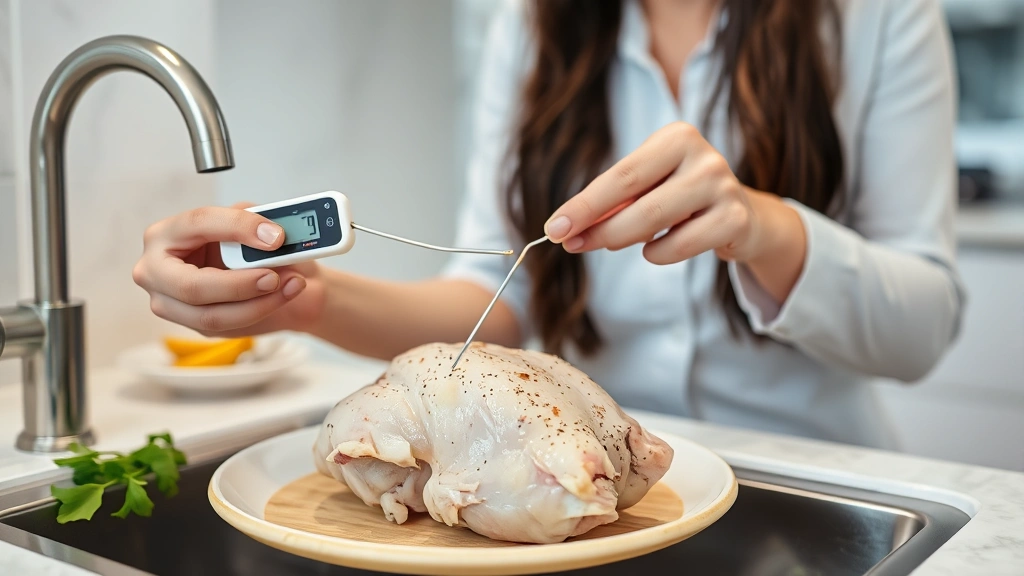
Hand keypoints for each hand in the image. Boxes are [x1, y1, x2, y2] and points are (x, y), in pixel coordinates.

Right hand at [132, 205, 326, 336]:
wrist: (266, 274)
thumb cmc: (250, 243)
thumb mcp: (253, 224)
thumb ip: (258, 222)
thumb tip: (272, 235)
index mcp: (166, 233)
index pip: (198, 223)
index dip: (238, 227)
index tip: (276, 236)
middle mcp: (156, 270)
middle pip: (191, 286)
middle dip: (239, 285)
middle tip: (275, 277)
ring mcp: (169, 303)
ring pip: (211, 315)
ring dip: (258, 303)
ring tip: (291, 284)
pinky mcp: (193, 324)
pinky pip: (226, 325)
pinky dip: (260, 310)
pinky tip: (284, 294)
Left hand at [543, 122, 805, 300]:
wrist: (742, 217)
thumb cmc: (680, 199)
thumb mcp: (648, 189)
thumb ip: (612, 203)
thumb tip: (566, 229)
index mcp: (676, 137)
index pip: (619, 175)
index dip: (583, 205)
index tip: (553, 227)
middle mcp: (703, 156)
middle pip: (634, 199)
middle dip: (596, 227)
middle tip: (571, 245)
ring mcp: (723, 187)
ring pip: (653, 223)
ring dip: (621, 240)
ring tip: (615, 242)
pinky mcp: (736, 220)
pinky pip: (678, 247)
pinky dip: (657, 254)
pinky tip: (659, 247)